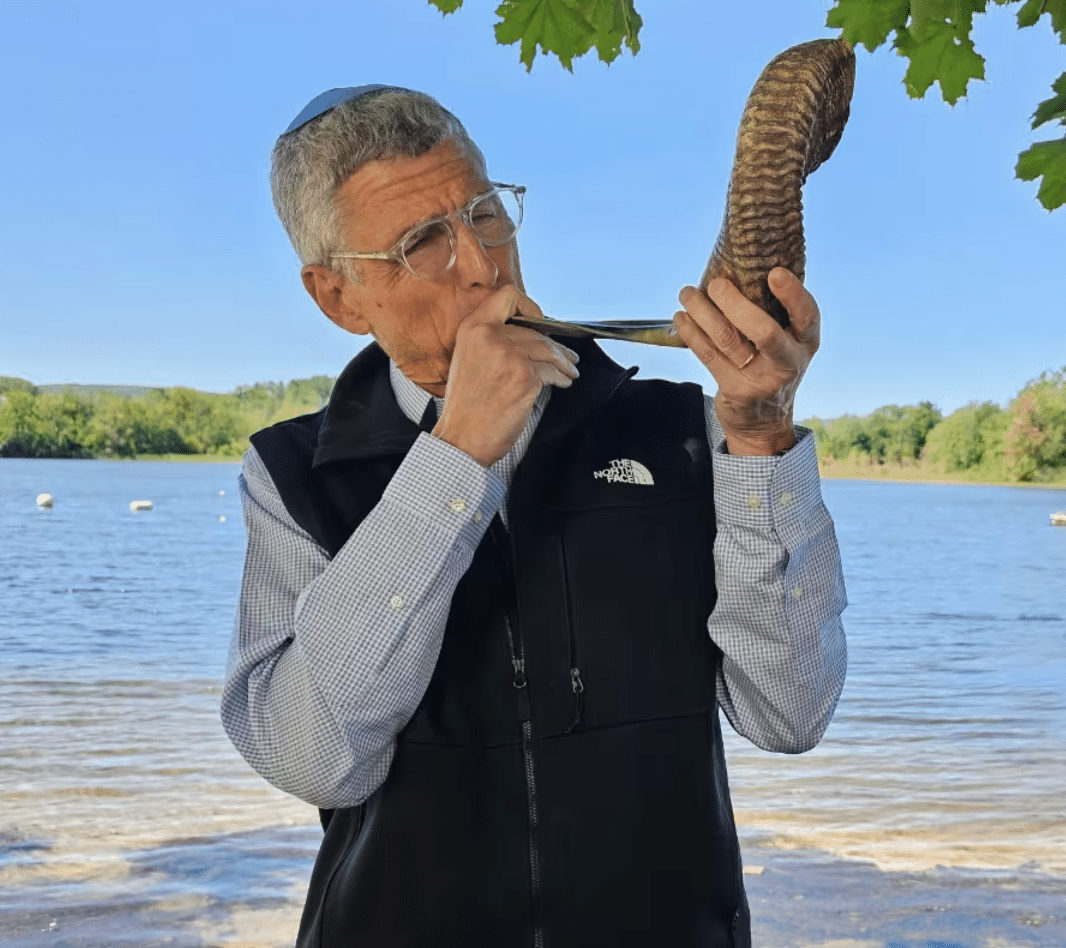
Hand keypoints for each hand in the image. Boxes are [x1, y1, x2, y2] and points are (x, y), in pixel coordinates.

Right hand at [431, 285, 580, 466]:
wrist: (462, 438)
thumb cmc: (466, 406)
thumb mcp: (468, 359)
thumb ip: (492, 340)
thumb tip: (528, 335)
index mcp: (472, 328)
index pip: (507, 296)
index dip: (528, 306)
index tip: (539, 321)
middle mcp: (490, 337)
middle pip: (534, 330)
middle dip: (555, 345)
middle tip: (567, 355)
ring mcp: (509, 356)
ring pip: (548, 350)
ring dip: (563, 361)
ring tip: (569, 369)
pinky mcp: (525, 377)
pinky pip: (552, 372)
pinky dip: (561, 378)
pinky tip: (563, 382)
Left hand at [673, 267, 819, 455]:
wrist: (763, 424)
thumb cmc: (771, 367)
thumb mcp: (786, 344)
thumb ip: (774, 315)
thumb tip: (737, 269)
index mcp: (805, 342)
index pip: (807, 315)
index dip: (793, 293)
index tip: (774, 272)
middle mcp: (788, 361)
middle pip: (762, 331)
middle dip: (734, 303)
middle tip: (716, 283)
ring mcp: (761, 379)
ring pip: (728, 340)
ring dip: (703, 312)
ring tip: (687, 292)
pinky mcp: (735, 390)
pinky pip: (708, 355)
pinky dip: (691, 333)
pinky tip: (681, 318)